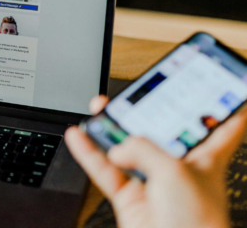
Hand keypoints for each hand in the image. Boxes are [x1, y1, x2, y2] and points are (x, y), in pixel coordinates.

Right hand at [65, 96, 246, 227]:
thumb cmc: (197, 223)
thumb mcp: (174, 170)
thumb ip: (142, 149)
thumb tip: (117, 149)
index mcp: (204, 159)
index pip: (220, 127)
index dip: (224, 107)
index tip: (224, 88)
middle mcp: (177, 168)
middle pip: (159, 132)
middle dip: (145, 112)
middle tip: (133, 94)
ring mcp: (151, 182)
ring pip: (126, 148)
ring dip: (109, 130)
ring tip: (99, 110)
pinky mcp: (129, 197)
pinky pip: (104, 170)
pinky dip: (89, 154)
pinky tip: (79, 137)